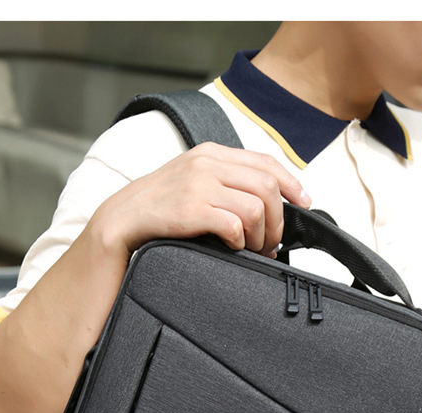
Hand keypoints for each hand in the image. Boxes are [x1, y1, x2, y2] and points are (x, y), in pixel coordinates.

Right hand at [93, 142, 311, 261]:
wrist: (117, 224)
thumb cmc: (156, 211)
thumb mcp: (191, 184)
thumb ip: (223, 183)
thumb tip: (263, 203)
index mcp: (210, 153)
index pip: (266, 161)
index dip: (292, 183)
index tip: (304, 203)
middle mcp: (207, 162)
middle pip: (268, 185)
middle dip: (279, 220)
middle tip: (272, 242)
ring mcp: (198, 184)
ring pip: (257, 206)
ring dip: (262, 235)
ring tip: (254, 250)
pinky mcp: (191, 209)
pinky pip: (235, 225)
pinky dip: (242, 242)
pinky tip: (234, 249)